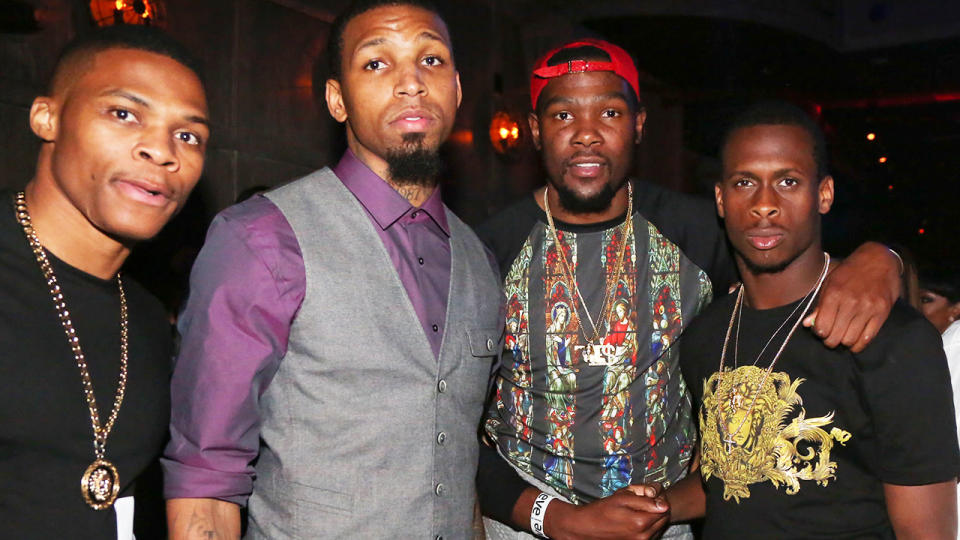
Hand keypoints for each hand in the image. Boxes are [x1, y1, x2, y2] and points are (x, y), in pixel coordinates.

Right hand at [547, 486, 668, 539]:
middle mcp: (643, 536)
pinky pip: (651, 535)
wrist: (586, 527)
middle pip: (663, 519)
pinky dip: (648, 527)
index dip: (659, 497)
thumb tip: (664, 505)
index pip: (664, 508)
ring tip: (637, 511)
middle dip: (658, 508)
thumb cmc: (602, 510)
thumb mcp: (621, 498)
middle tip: (643, 501)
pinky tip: (635, 520)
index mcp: (640, 522)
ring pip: (659, 527)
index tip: (649, 494)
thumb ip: (645, 500)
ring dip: (653, 518)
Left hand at [803, 242, 898, 352]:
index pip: (821, 327)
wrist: (879, 259)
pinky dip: (858, 345)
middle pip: (835, 337)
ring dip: (844, 343)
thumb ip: (819, 305)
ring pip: (850, 340)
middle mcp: (850, 303)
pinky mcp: (882, 313)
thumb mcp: (830, 283)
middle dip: (830, 341)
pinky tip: (854, 341)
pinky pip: (868, 338)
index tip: (820, 330)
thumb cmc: (850, 272)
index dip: (818, 332)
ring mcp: (868, 308)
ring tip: (842, 337)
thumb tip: (807, 324)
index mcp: (834, 294)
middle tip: (830, 337)